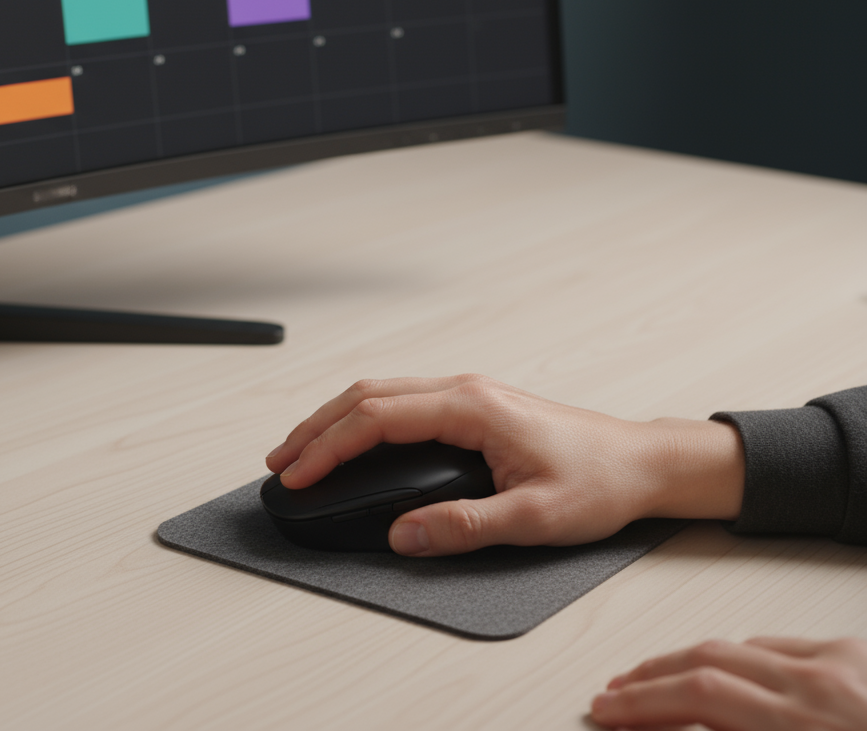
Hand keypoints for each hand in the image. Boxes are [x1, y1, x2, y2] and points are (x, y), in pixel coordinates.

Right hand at [265, 375, 744, 555]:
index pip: (377, 418)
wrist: (643, 463)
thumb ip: (464, 526)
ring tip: (300, 451)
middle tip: (280, 462)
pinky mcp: (473, 406)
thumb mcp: (534, 517)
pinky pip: (400, 401)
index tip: (298, 475)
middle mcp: (464, 390)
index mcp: (472, 406)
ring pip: (380, 393)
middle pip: (367, 395)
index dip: (329, 448)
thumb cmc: (600, 480)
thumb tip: (404, 534)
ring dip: (334, 419)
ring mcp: (467, 394)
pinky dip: (361, 419)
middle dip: (315, 427)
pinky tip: (351, 440)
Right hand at [592, 637, 866, 729]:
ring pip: (738, 647)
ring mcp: (844, 662)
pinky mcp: (860, 654)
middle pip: (706, 660)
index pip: (698, 697)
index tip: (607, 713)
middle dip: (648, 678)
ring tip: (654, 680)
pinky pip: (780, 646)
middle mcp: (824, 683)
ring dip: (685, 662)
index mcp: (809, 724)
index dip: (641, 704)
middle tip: (613, 697)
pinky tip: (724, 669)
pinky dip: (737, 657)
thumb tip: (687, 730)